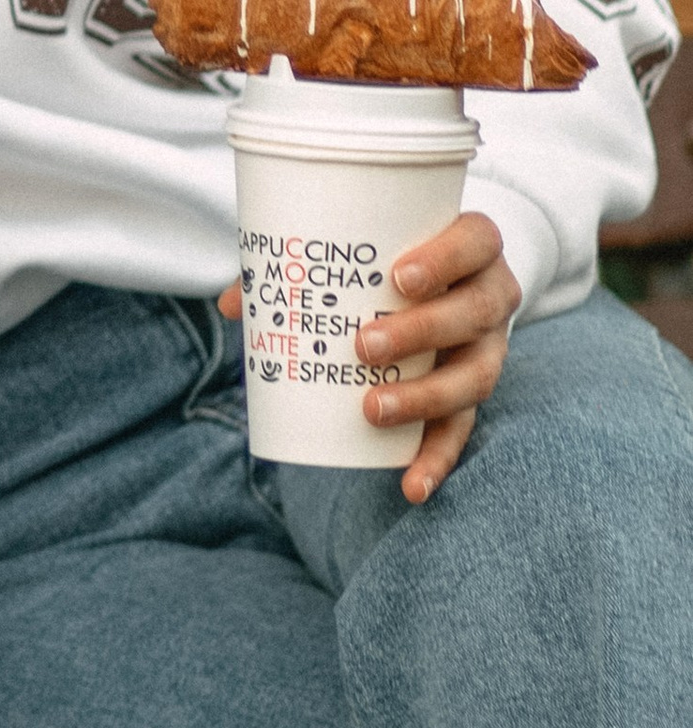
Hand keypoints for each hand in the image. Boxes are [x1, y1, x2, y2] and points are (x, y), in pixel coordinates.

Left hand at [216, 206, 517, 502]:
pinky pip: (462, 429)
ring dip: (425, 398)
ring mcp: (489, 348)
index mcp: (472, 245)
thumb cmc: (391, 257)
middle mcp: (492, 296)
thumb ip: (301, 267)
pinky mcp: (473, 391)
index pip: (476, 241)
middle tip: (363, 347)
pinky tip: (411, 486)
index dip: (445, 258)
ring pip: (475, 376)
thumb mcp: (360, 251)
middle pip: (474, 312)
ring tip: (371, 409)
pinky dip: (437, 459)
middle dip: (423, 331)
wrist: (446, 285)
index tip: (398, 277)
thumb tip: (235, 304)